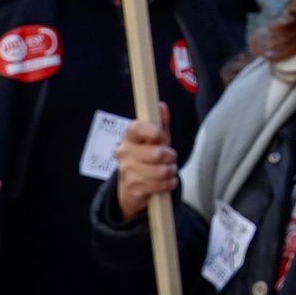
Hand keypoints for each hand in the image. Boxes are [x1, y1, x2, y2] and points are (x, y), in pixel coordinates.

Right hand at [114, 103, 176, 219]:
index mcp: (129, 137)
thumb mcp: (154, 140)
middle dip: (170, 156)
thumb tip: (161, 106)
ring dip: (170, 171)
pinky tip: (165, 182)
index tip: (162, 136)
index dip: (153, 131)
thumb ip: (159, 123)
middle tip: (170, 157)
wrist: (131, 187)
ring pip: (161, 171)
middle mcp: (124, 153)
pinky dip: (169, 184)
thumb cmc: (145, 158)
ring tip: (167, 170)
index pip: (136, 128)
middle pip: (156, 154)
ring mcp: (127, 171)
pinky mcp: (133, 188)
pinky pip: (160, 185)